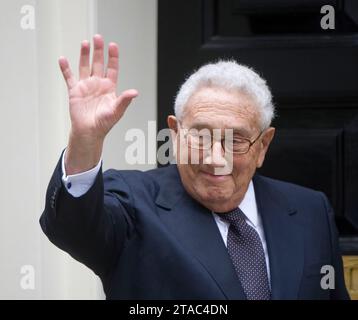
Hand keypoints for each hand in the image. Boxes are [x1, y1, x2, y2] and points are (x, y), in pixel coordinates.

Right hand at [59, 34, 137, 173]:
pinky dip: (65, 69)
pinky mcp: (74, 91)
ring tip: (85, 43)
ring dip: (84, 55)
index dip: (113, 57)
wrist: (89, 132)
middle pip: (98, 63)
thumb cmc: (104, 123)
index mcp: (109, 87)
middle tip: (98, 38)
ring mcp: (86, 86)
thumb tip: (135, 92)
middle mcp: (98, 84)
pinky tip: (63, 59)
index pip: (112, 68)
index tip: (113, 46)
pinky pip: (69, 77)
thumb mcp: (117, 111)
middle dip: (98, 51)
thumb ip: (125, 100)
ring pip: (85, 66)